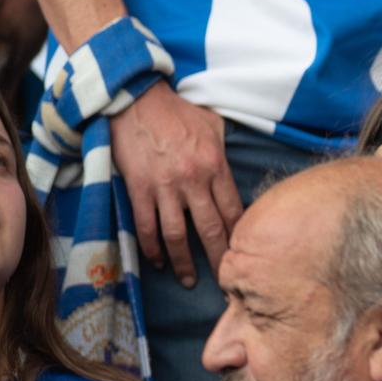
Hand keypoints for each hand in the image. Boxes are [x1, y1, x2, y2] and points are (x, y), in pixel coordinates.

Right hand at [109, 80, 234, 286]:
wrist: (136, 100)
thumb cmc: (177, 111)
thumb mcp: (213, 127)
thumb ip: (224, 154)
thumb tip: (232, 176)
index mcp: (216, 166)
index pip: (234, 210)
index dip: (241, 236)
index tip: (246, 253)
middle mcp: (193, 180)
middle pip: (211, 229)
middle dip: (220, 258)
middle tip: (226, 280)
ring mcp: (164, 187)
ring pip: (178, 235)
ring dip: (184, 262)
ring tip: (190, 280)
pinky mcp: (138, 189)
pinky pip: (147, 227)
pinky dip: (152, 248)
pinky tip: (158, 262)